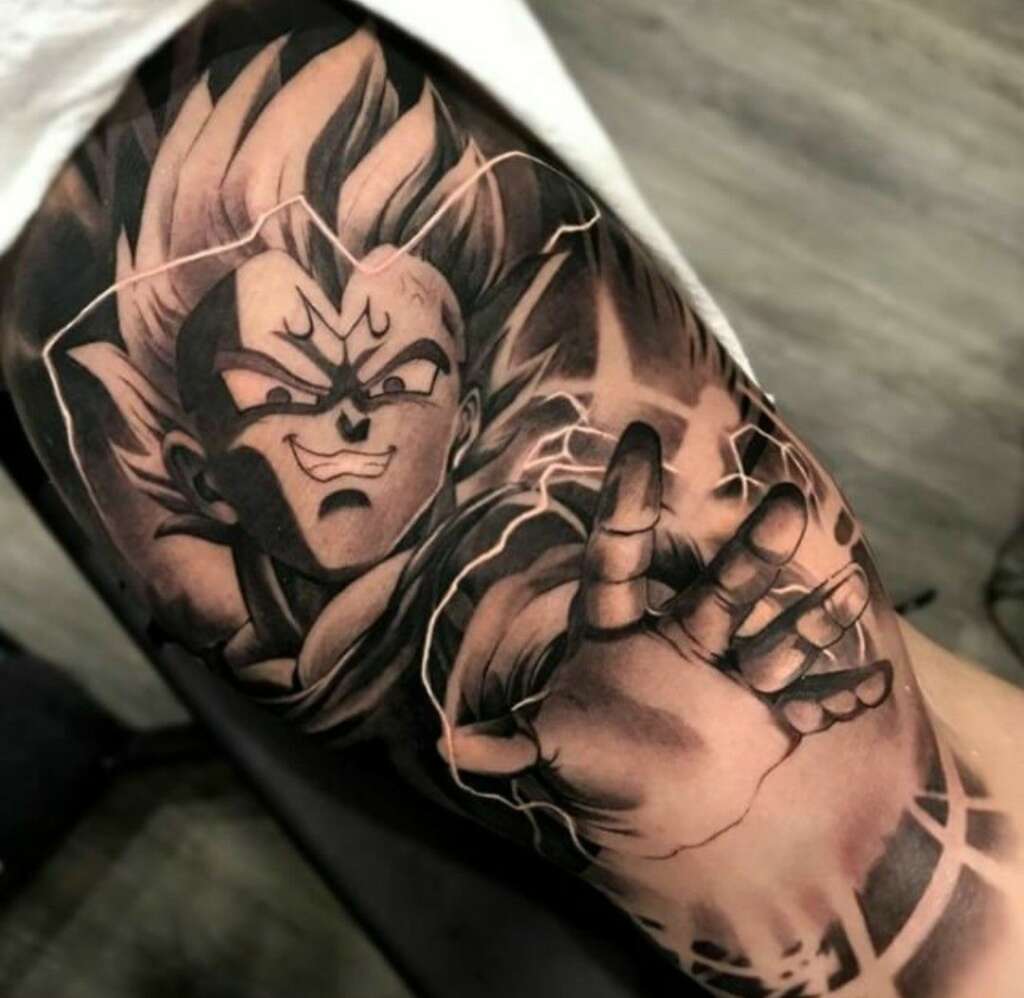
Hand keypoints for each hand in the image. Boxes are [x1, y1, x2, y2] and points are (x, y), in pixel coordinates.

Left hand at [441, 423, 892, 857]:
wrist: (653, 805)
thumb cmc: (594, 765)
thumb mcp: (553, 753)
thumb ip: (513, 744)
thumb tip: (453, 748)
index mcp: (616, 630)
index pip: (619, 557)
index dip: (626, 502)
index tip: (640, 438)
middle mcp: (679, 638)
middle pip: (718, 588)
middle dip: (751, 551)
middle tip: (787, 501)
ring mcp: (728, 674)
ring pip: (772, 636)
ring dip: (808, 618)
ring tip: (844, 590)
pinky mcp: (768, 716)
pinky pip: (809, 703)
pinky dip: (840, 698)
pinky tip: (874, 682)